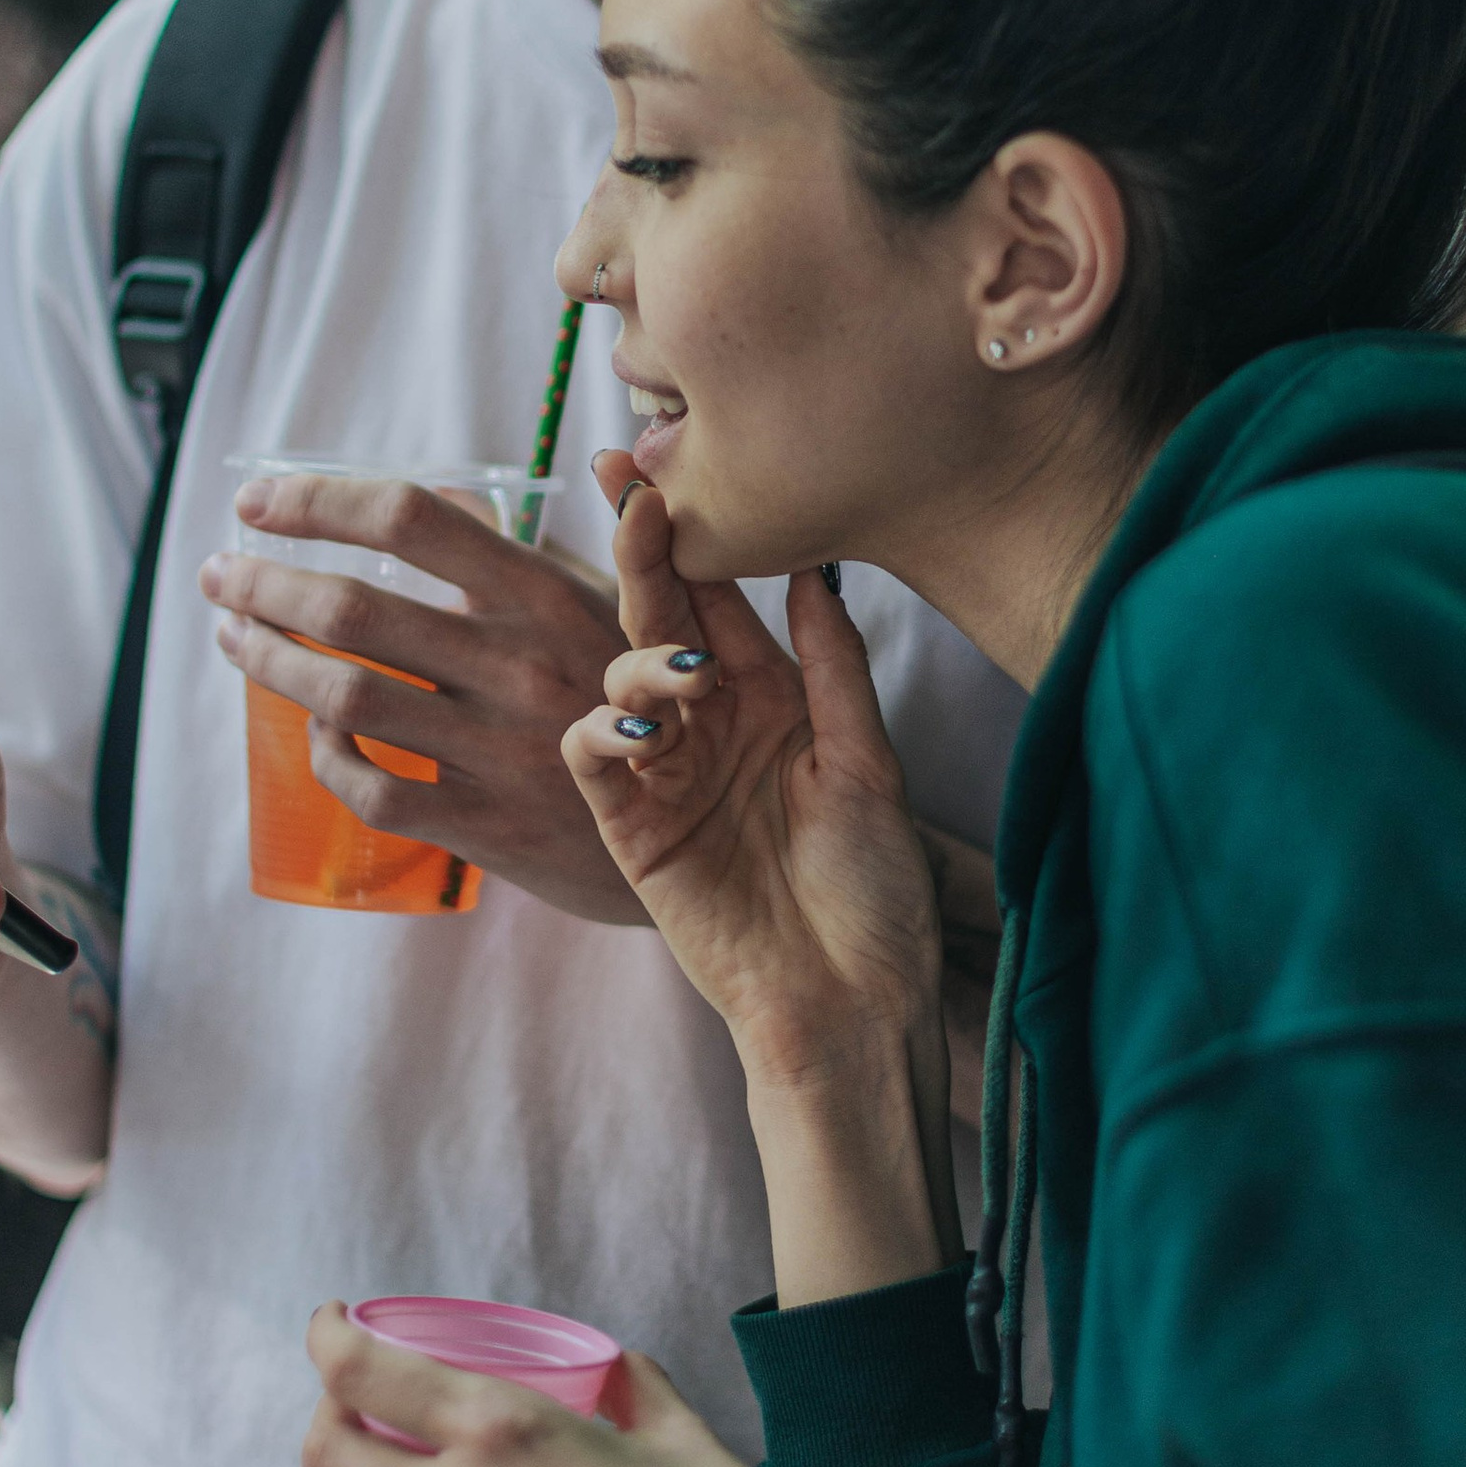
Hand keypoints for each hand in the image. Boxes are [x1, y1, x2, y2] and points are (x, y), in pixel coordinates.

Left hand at [204, 471, 645, 923]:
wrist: (701, 836)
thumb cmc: (643, 702)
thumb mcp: (613, 609)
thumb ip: (530, 553)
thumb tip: (454, 497)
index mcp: (545, 593)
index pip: (410, 519)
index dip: (320, 501)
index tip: (259, 501)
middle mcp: (517, 664)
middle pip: (353, 608)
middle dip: (263, 584)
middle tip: (218, 574)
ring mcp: (500, 748)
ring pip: (343, 696)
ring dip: (268, 659)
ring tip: (232, 636)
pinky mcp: (486, 824)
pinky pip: (372, 788)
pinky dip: (327, 754)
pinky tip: (315, 728)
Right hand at [562, 462, 955, 1299]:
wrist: (850, 1001)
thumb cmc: (871, 893)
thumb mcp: (868, 764)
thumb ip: (832, 667)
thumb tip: (812, 567)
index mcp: (770, 698)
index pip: (717, 597)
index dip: (690, 533)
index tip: (660, 465)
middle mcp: (710, 723)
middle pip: (660, 619)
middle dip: (643, 555)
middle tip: (633, 494)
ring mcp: (666, 772)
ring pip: (622, 678)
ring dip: (645, 657)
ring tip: (691, 674)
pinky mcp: (632, 828)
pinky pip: (593, 755)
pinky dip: (605, 727)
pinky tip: (643, 725)